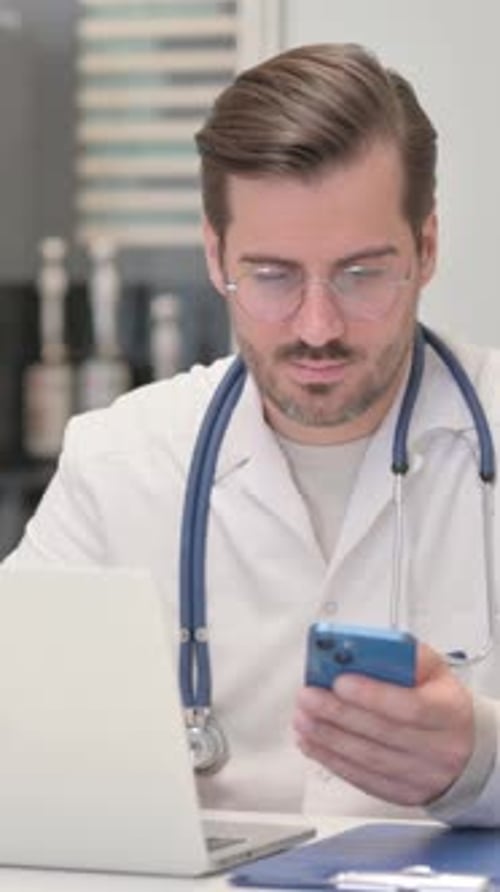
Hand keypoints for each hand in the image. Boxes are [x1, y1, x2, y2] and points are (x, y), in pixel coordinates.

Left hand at [293, 643, 473, 804]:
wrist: (464, 749)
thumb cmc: (440, 702)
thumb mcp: (434, 670)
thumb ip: (403, 655)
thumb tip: (362, 650)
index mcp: (449, 711)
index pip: (411, 706)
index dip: (372, 695)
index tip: (339, 681)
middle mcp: (439, 748)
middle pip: (382, 734)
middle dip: (337, 713)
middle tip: (308, 696)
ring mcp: (421, 776)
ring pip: (367, 758)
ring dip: (327, 737)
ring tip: (302, 717)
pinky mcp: (401, 794)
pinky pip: (361, 778)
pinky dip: (331, 759)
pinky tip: (311, 742)